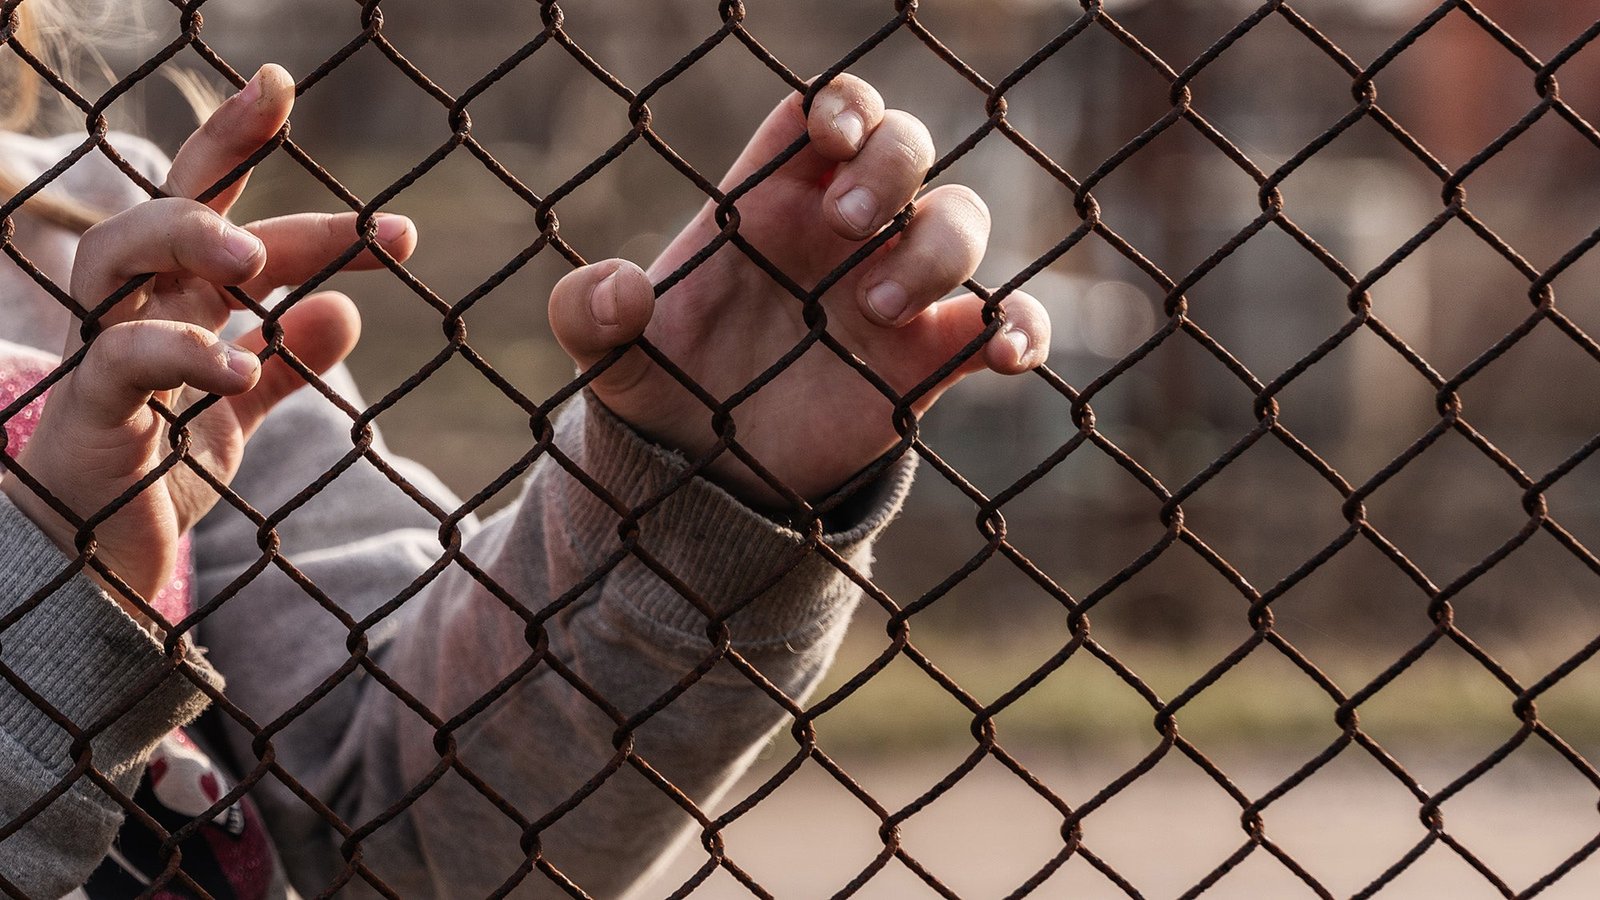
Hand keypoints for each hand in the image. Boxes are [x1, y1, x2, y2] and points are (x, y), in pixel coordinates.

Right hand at [0, 65, 416, 619]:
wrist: (92, 570)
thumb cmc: (153, 474)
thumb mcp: (234, 414)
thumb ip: (284, 364)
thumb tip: (344, 310)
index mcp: (180, 301)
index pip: (229, 215)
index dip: (283, 186)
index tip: (366, 183)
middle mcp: (139, 310)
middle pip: (169, 203)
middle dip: (221, 147)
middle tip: (282, 108)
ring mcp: (105, 354)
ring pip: (120, 254)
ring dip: (187, 237)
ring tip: (256, 259)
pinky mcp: (88, 414)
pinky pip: (120, 360)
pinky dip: (181, 355)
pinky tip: (236, 369)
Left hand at [547, 75, 1048, 508]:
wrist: (709, 473)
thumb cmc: (667, 386)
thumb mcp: (610, 356)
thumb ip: (589, 316)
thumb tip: (619, 288)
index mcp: (770, 201)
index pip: (825, 114)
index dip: (843, 107)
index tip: (831, 141)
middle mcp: (842, 233)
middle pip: (906, 145)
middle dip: (893, 166)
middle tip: (850, 225)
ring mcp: (893, 289)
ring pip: (960, 220)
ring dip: (939, 247)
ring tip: (878, 308)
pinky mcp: (927, 358)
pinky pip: (1002, 320)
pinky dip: (1021, 326)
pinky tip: (1007, 354)